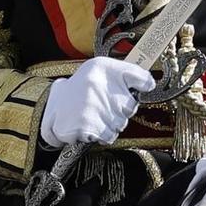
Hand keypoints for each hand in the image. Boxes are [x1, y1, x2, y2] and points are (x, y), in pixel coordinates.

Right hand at [41, 57, 156, 147]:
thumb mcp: (110, 70)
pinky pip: (106, 138)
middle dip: (115, 115)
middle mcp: (95, 86)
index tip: (114, 97)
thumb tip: (151, 85)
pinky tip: (85, 124)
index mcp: (103, 68)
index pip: (135, 94)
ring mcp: (88, 107)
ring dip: (106, 126)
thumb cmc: (87, 86)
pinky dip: (97, 135)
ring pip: (117, 128)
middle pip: (126, 114)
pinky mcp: (81, 126)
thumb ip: (135, 75)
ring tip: (91, 115)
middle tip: (98, 106)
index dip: (125, 101)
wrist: (54, 102)